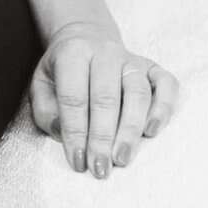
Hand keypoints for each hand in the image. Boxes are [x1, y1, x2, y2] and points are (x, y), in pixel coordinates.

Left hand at [29, 19, 178, 178]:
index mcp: (73, 53)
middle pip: (106, 97)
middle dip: (102, 137)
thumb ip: (46, 111)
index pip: (73, 97)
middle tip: (100, 168)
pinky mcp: (153, 67)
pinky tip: (152, 131)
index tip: (78, 162)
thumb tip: (63, 134)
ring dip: (130, 129)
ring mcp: (132, 60)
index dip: (75, 132)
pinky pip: (166, 85)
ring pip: (138, 93)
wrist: (86, 39)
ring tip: (122, 158)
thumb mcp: (41, 85)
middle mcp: (105, 53)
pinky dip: (163, 108)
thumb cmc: (62, 71)